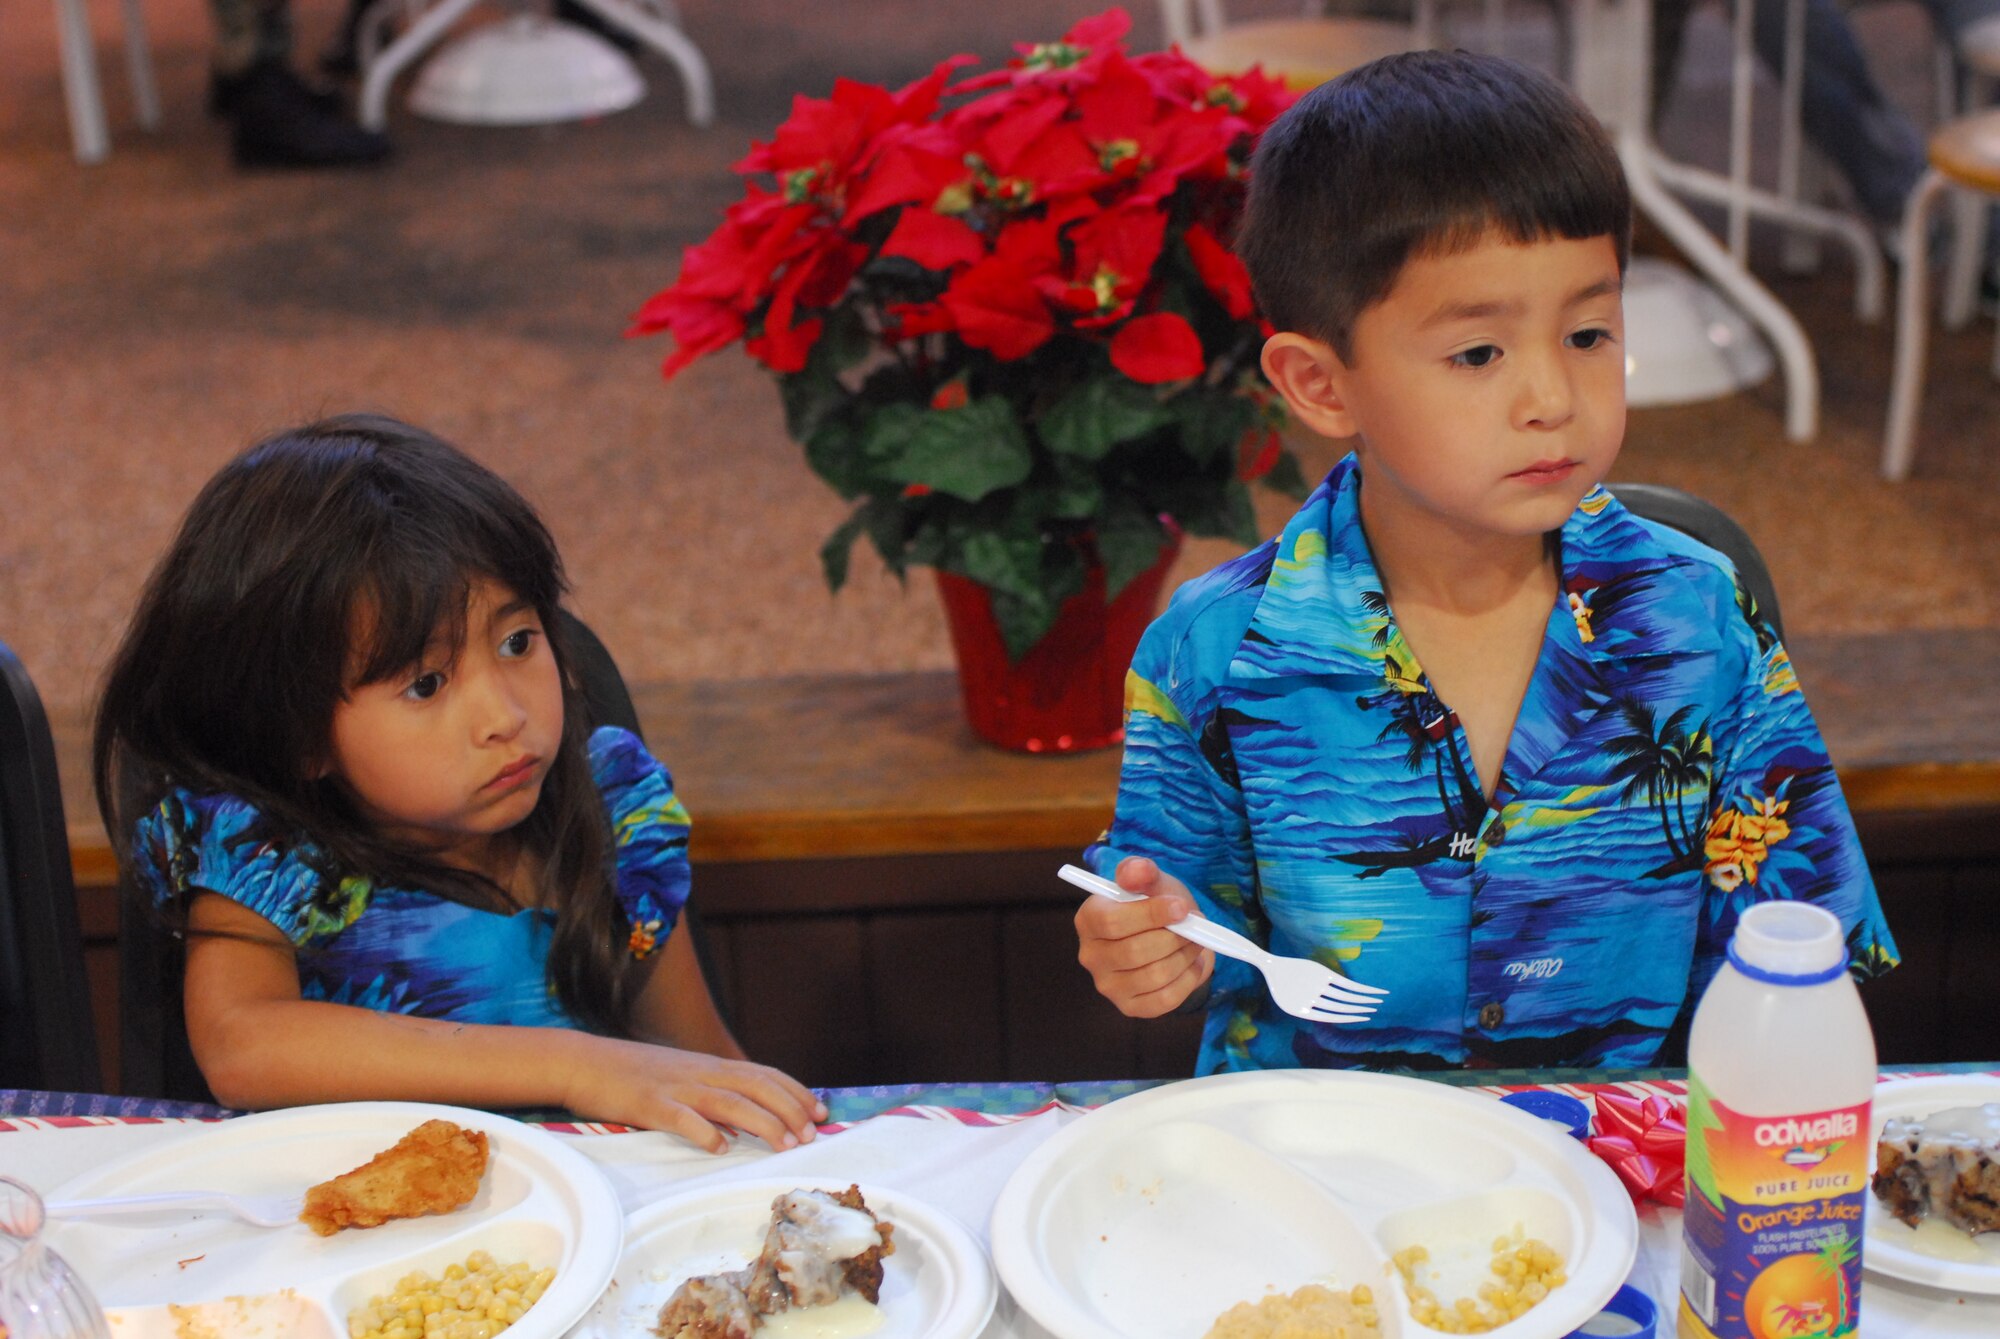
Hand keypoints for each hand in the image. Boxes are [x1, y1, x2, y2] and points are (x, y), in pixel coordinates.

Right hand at [561, 1036, 827, 1153]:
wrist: (584, 1061)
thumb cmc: (633, 1074)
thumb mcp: (681, 1076)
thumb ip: (711, 1093)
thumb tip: (742, 1123)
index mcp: (709, 1066)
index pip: (763, 1074)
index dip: (795, 1092)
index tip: (820, 1112)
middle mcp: (700, 1072)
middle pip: (756, 1086)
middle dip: (789, 1109)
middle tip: (810, 1134)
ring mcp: (676, 1087)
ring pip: (730, 1102)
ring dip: (762, 1123)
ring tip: (785, 1144)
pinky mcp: (649, 1103)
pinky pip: (681, 1117)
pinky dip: (703, 1132)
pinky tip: (719, 1148)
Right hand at [1074, 855, 1213, 1018]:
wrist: (1166, 933)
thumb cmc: (1153, 904)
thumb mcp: (1149, 882)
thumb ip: (1141, 872)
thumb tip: (1138, 870)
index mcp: (1088, 920)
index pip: (1112, 922)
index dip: (1151, 915)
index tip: (1182, 907)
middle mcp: (1090, 956)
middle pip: (1135, 952)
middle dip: (1174, 938)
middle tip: (1195, 926)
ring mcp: (1108, 985)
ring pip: (1154, 976)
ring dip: (1184, 957)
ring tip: (1195, 941)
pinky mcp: (1129, 1006)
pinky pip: (1164, 1000)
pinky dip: (1187, 980)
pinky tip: (1191, 964)